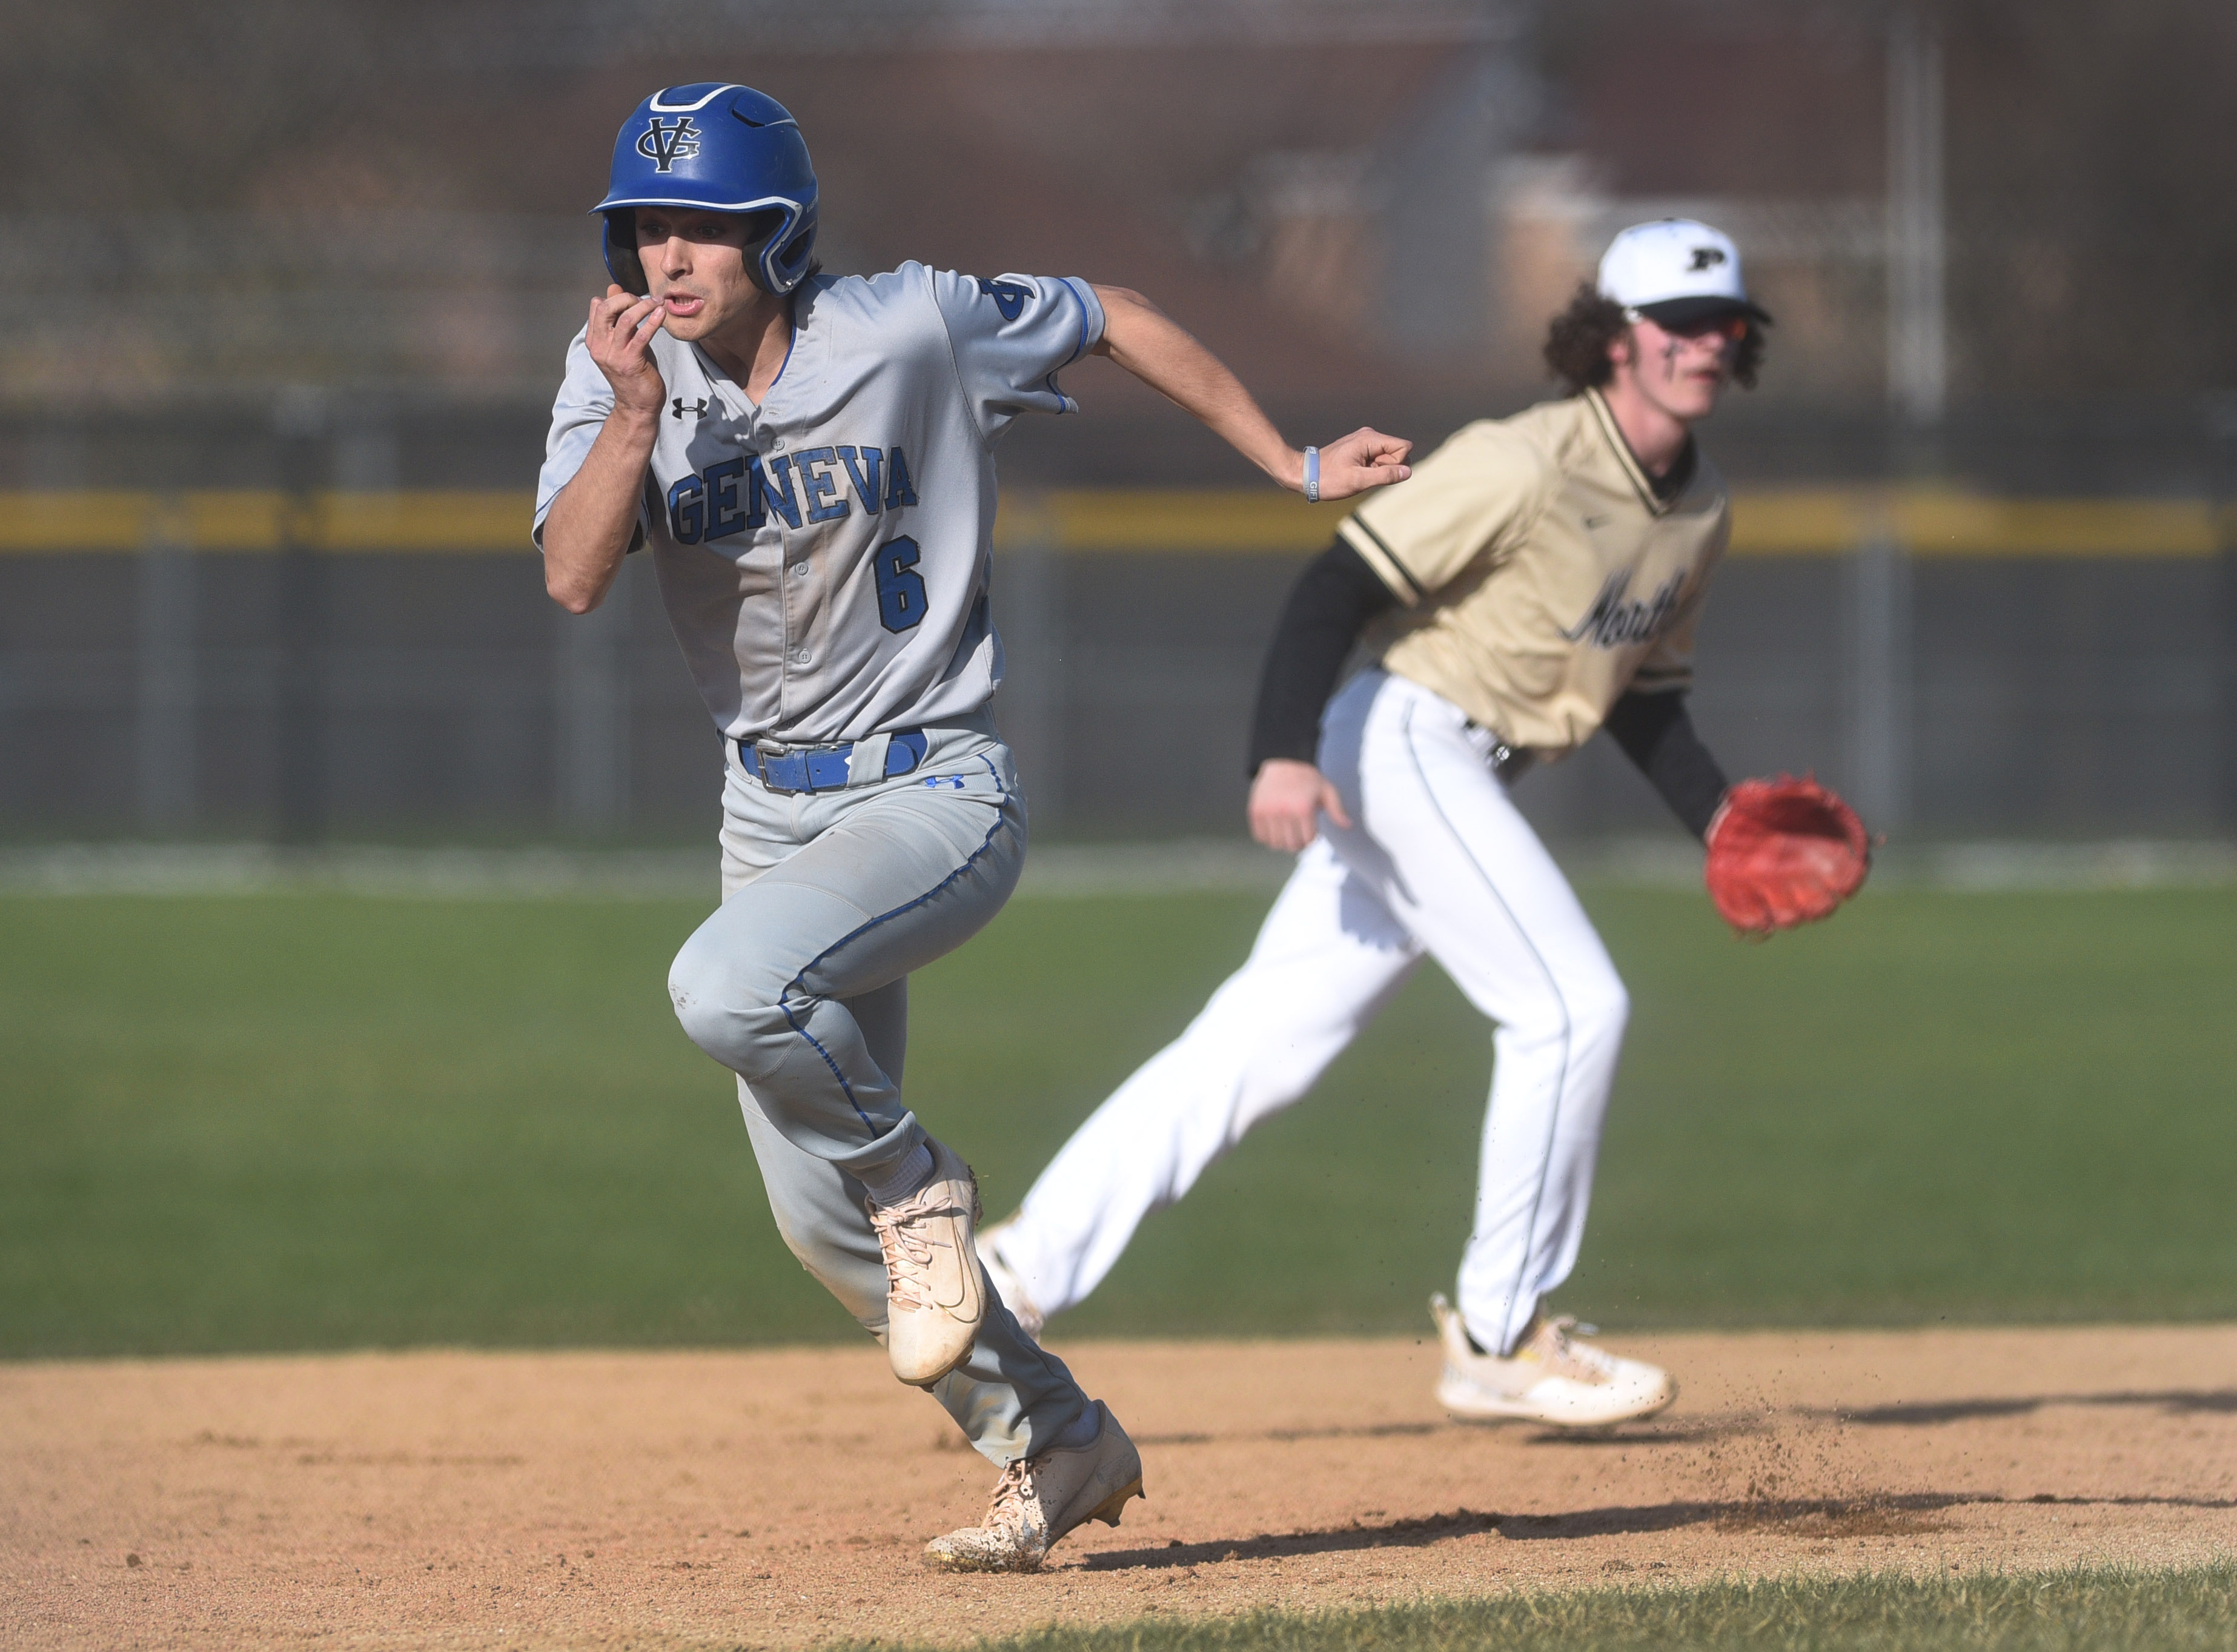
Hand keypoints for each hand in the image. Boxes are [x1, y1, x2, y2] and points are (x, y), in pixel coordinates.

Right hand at [585, 284, 667, 418]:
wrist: (637, 405)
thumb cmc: (633, 372)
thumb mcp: (622, 341)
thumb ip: (617, 317)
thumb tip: (613, 288)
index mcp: (594, 340)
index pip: (597, 307)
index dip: (616, 297)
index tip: (634, 299)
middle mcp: (600, 347)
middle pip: (606, 309)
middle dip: (627, 298)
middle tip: (646, 299)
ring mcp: (614, 355)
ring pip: (625, 319)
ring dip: (644, 306)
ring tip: (658, 303)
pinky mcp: (631, 362)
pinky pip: (642, 335)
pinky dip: (653, 321)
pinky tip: (662, 314)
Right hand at [1247, 758, 1351, 852]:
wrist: (1283, 761)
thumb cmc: (1308, 778)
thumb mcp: (1327, 790)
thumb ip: (1337, 810)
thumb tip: (1348, 825)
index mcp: (1303, 809)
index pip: (1307, 840)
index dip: (1310, 839)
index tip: (1309, 833)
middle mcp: (1284, 811)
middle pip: (1290, 845)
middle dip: (1296, 843)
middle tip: (1298, 835)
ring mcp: (1268, 812)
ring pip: (1275, 843)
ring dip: (1281, 842)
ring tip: (1286, 833)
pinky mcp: (1255, 811)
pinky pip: (1260, 836)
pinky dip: (1267, 837)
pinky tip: (1274, 828)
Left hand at [1299, 427, 1411, 501]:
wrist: (1305, 474)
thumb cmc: (1329, 479)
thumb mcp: (1358, 480)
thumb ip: (1385, 475)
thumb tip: (1408, 472)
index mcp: (1370, 438)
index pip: (1404, 447)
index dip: (1395, 464)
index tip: (1373, 470)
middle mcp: (1369, 435)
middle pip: (1397, 452)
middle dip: (1387, 467)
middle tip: (1363, 473)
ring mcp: (1365, 441)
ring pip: (1388, 457)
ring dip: (1377, 469)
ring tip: (1357, 473)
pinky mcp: (1360, 448)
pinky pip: (1378, 458)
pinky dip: (1370, 468)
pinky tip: (1355, 471)